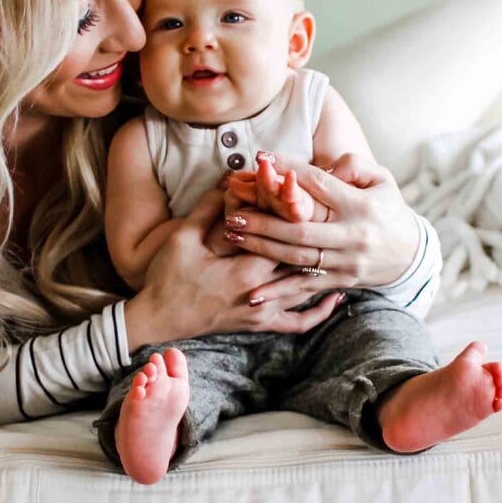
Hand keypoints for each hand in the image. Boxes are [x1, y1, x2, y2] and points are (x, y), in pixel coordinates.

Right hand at [124, 188, 344, 349]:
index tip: (311, 193)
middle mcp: (262, 293)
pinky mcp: (261, 324)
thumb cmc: (167, 277)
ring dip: (324, 266)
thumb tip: (231, 178)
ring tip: (344, 245)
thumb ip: (209, 207)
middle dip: (318, 235)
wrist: (157, 318)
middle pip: (302, 260)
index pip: (284, 236)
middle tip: (337, 214)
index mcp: (245, 270)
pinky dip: (320, 311)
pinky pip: (298, 321)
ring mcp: (264, 311)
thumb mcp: (183, 237)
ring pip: (307, 287)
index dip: (298, 212)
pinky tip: (336, 296)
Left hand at [224, 152, 421, 305]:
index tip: (259, 160)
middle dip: (263, 220)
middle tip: (233, 211)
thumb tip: (326, 168)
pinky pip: (305, 287)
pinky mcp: (339, 281)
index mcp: (360, 205)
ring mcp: (345, 261)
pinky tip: (253, 295)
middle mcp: (352, 235)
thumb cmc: (388, 208)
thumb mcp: (382, 179)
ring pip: (297, 257)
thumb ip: (355, 166)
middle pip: (300, 228)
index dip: (288, 171)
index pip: (318, 184)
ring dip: (261, 248)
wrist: (410, 253)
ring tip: (232, 235)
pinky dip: (279, 292)